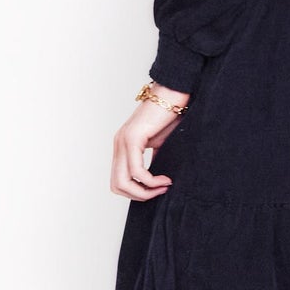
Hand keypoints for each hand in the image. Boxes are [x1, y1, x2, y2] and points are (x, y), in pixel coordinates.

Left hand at [112, 84, 189, 200]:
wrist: (173, 94)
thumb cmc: (169, 116)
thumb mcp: (160, 145)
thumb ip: (154, 161)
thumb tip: (156, 181)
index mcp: (122, 146)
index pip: (118, 181)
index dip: (136, 192)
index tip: (157, 189)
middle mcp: (118, 144)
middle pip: (116, 186)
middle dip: (139, 196)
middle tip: (160, 192)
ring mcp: (123, 141)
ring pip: (123, 181)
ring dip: (145, 191)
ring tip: (164, 186)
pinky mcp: (133, 138)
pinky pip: (137, 170)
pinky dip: (152, 181)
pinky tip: (166, 179)